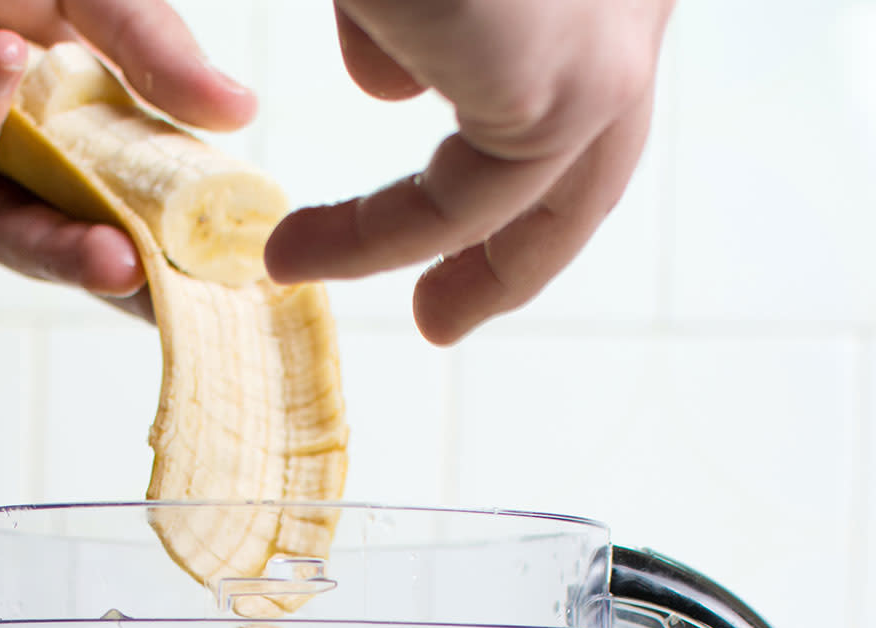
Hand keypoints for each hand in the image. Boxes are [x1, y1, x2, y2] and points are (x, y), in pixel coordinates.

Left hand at [0, 0, 256, 312]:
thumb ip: (151, 50)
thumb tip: (240, 112)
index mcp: (63, 118)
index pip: (124, 195)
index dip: (170, 239)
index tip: (227, 275)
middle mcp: (6, 153)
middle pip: (69, 238)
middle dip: (122, 277)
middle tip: (176, 307)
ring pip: (4, 235)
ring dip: (63, 247)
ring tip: (122, 259)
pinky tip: (3, 60)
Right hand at [264, 0, 675, 343]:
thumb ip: (395, 14)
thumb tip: (391, 84)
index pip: (572, 85)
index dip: (515, 167)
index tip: (439, 229)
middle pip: (590, 155)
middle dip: (514, 247)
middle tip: (442, 318)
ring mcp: (605, 27)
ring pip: (540, 187)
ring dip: (440, 255)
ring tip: (331, 277)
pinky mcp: (566, 79)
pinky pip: (477, 196)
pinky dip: (387, 236)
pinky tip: (302, 248)